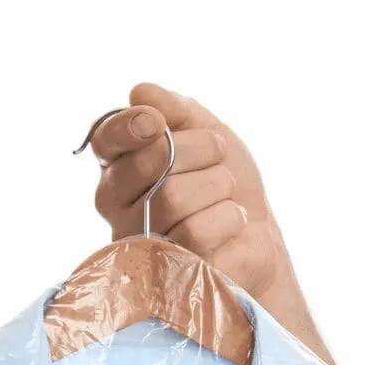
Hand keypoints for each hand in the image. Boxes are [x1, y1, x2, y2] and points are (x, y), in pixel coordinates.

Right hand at [87, 82, 297, 300]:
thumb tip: (141, 92)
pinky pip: (199, 232)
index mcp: (119, 168)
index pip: (106, 140)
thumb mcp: (205, 132)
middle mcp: (120, 207)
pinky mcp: (171, 271)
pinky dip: (229, 218)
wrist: (258, 233)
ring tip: (226, 193)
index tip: (157, 122)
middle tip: (217, 154)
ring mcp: (143, 242)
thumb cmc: (222, 182)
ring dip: (217, 184)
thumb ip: (175, 110)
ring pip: (174, 197)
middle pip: (151, 163)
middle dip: (197, 149)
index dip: (129, 126)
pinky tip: (231, 224)